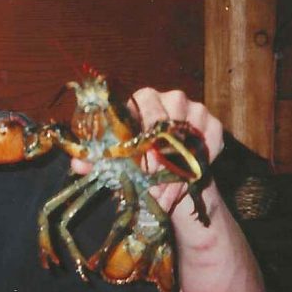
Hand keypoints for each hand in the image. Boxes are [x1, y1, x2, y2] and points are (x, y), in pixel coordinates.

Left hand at [71, 88, 223, 212]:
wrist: (170, 179)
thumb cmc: (137, 163)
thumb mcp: (115, 164)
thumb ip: (96, 161)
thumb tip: (78, 163)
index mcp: (139, 101)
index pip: (141, 110)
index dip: (140, 140)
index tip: (137, 167)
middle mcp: (168, 99)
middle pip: (168, 121)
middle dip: (159, 158)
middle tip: (152, 184)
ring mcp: (194, 110)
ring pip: (189, 134)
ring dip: (178, 167)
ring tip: (165, 192)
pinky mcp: (212, 125)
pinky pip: (209, 143)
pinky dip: (197, 166)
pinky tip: (185, 184)